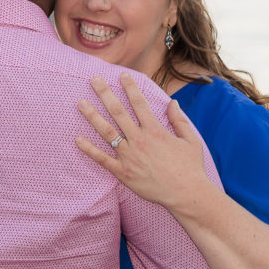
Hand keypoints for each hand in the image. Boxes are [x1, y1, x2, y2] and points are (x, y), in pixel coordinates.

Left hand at [76, 73, 209, 210]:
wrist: (186, 194)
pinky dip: (89, 150)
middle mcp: (140, 140)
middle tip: (94, 80)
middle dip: (105, 94)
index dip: (130, 87)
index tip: (122, 75)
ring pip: (107, 132)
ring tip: (81, 103)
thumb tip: (172, 102)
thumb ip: (180, 120)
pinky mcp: (123, 172)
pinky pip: (102, 159)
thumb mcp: (191, 140)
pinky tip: (77, 139)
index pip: (139, 103)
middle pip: (118, 112)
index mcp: (155, 130)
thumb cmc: (190, 168)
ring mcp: (129, 156)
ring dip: (93, 116)